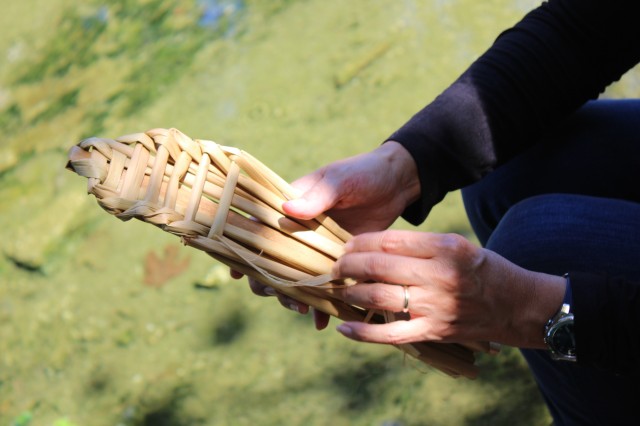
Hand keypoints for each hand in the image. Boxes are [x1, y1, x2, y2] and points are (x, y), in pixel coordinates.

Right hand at [239, 142, 420, 327]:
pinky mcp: (340, 263)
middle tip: (278, 295)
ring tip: (303, 310)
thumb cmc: (362, 173)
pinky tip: (321, 322)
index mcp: (291, 209)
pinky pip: (326, 288)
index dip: (246, 251)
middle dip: (269, 284)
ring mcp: (319, 250)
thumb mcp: (339, 180)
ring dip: (294, 298)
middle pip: (272, 263)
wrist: (397, 183)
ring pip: (296, 280)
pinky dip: (322, 307)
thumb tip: (287, 210)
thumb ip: (317, 197)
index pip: (259, 231)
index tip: (238, 273)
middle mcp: (299, 233)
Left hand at [330, 230, 565, 347]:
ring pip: (380, 297)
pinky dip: (364, 333)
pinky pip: (391, 334)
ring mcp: (436, 306)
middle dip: (349, 264)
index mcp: (446, 247)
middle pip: (380, 266)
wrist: (517, 305)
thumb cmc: (483, 270)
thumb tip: (374, 248)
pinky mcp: (433, 331)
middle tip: (336, 265)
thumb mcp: (457, 245)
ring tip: (339, 288)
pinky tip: (344, 328)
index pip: (391, 240)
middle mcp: (440, 275)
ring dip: (352, 292)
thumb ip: (420, 246)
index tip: (348, 244)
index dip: (362, 242)